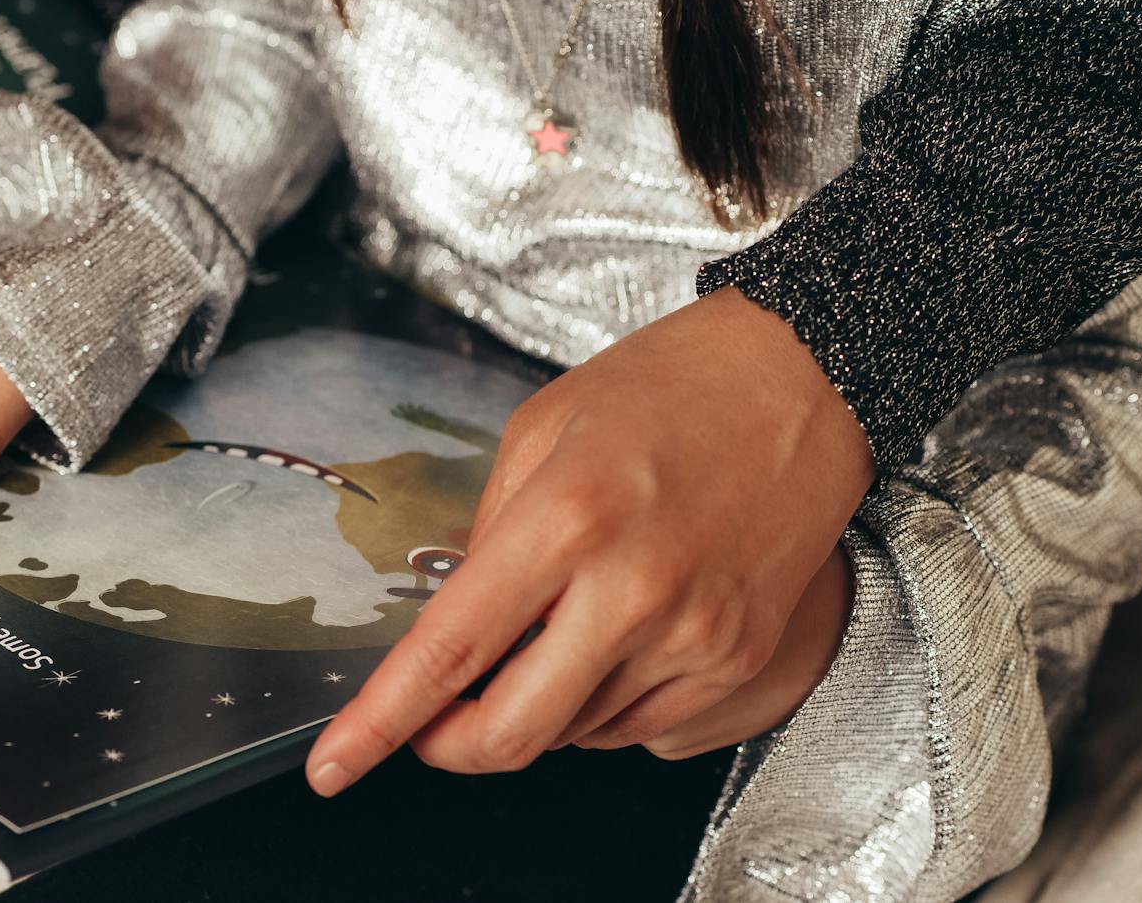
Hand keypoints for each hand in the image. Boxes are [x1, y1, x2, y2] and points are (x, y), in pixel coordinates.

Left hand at [304, 288, 872, 794]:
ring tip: (558, 626)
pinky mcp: (737, 659)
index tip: (336, 763)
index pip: (449, 650)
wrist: (805, 378)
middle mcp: (632, 590)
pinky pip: (641, 728)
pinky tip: (611, 641)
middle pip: (510, 731)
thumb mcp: (543, 426)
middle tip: (432, 724)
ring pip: (574, 736)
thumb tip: (454, 616)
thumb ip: (488, 530)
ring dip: (536, 708)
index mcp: (565, 520)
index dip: (381, 723)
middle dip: (450, 746)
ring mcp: (693, 635)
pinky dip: (601, 706)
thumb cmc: (674, 386)